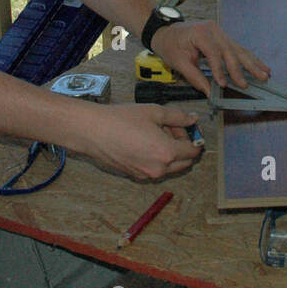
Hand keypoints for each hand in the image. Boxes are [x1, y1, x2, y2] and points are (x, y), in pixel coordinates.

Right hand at [80, 103, 203, 180]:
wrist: (92, 132)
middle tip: (171, 127)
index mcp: (167, 153)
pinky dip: (156, 157)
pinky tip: (143, 141)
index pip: (193, 151)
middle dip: (183, 145)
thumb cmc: (121, 120)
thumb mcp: (155, 112)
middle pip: (184, 162)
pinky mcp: (135, 175)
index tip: (188, 126)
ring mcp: (146, 174)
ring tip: (154, 132)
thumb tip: (193, 119)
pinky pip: (154, 168)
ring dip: (169, 152)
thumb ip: (178, 117)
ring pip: (169, 166)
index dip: (194, 137)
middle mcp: (158, 169)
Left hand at [150, 20, 269, 95]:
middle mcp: (213, 29)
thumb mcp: (178, 62)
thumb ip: (194, 77)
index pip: (214, 53)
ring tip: (265, 73)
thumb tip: (209, 92)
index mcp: (201, 33)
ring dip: (252, 62)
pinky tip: (260, 65)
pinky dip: (248, 58)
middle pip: (231, 50)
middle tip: (254, 81)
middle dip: (243, 68)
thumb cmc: (170, 45)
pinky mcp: (222, 36)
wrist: (166, 31)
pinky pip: (237, 48)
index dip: (220, 70)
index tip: (224, 84)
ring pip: (238, 48)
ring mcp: (219, 31)